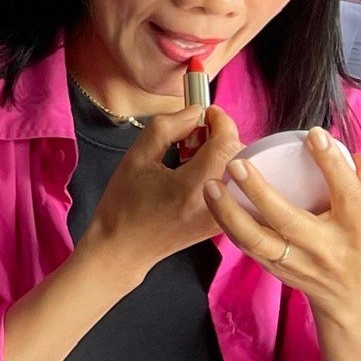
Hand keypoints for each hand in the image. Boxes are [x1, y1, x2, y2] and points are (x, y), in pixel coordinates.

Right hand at [80, 106, 244, 283]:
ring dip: (220, 154)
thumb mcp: (136, 158)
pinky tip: (194, 174)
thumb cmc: (123, 204)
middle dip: (219, 137)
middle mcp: (215, 204)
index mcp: (193, 187)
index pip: (226, 142)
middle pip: (237, 155)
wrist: (123, 248)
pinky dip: (219, 172)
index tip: (205, 112)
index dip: (220, 120)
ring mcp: (222, 216)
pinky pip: (233, 187)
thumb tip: (194, 113)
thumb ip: (166, 128)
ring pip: (238, 171)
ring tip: (190, 156)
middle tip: (191, 135)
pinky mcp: (221, 223)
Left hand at [205, 127, 360, 317]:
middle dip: (258, 191)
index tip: (313, 134)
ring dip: (228, 212)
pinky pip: (246, 247)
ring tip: (211, 185)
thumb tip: (355, 157)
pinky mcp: (276, 270)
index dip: (330, 163)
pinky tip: (213, 203)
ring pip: (256, 240)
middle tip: (237, 163)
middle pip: (287, 219)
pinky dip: (227, 225)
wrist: (352, 294)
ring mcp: (297, 262)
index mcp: (356, 228)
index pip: (346, 193)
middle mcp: (324, 247)